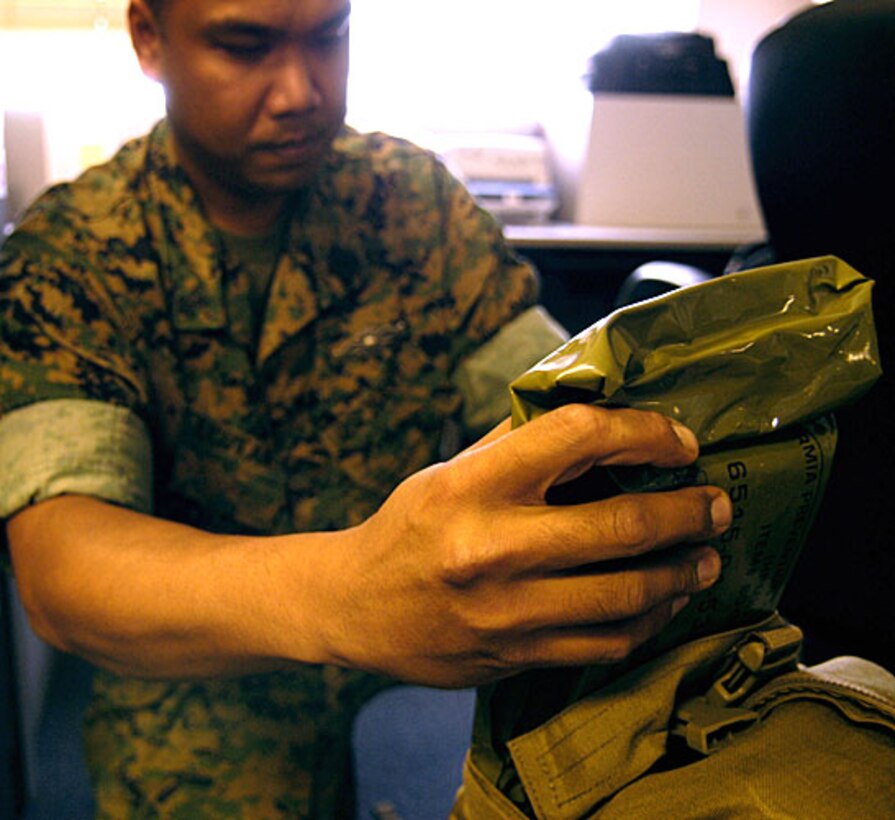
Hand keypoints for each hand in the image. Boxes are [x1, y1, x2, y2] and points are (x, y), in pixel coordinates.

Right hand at [316, 404, 729, 686]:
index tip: (676, 440)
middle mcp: (491, 547)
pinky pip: (606, 644)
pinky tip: (666, 601)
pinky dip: (650, 621)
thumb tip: (599, 414)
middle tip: (717, 504)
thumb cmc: (408, 527)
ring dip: (682, 571)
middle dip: (687, 512)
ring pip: (625, 595)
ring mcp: (506, 611)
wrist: (354, 607)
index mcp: (472, 484)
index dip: (642, 431)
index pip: (577, 435)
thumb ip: (519, 443)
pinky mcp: (516, 656)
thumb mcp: (450, 470)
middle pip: (620, 524)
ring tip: (707, 557)